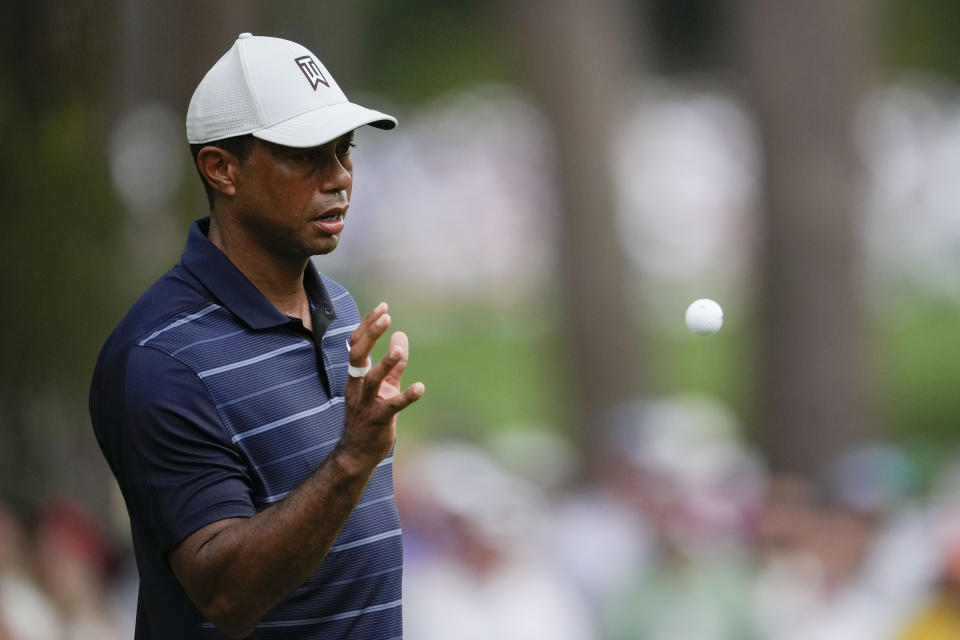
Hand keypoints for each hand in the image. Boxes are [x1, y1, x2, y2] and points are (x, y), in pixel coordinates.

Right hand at [338, 303, 424, 471]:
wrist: (357, 453)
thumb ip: (395, 363)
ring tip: (398, 351)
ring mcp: (366, 404)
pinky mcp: (379, 420)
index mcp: (356, 376)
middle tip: (386, 316)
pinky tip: (420, 388)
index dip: (368, 325)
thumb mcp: (384, 386)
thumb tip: (401, 335)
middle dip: (371, 335)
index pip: (357, 344)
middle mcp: (357, 386)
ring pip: (372, 380)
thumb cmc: (370, 415)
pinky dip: (406, 397)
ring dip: (385, 364)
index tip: (383, 307)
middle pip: (358, 355)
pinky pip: (392, 407)